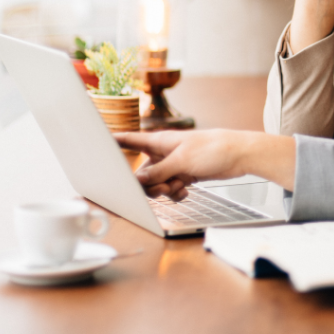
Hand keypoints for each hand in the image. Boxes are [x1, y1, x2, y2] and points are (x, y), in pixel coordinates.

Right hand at [114, 129, 251, 200]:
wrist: (239, 155)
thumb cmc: (213, 148)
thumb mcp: (182, 161)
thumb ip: (158, 172)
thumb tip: (136, 180)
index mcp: (160, 142)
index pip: (130, 140)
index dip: (113, 142)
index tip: (94, 143)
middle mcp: (164, 153)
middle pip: (143, 172)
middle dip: (150, 183)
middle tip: (165, 186)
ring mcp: (174, 164)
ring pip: (157, 183)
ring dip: (165, 190)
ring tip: (179, 187)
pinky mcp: (185, 174)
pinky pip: (171, 188)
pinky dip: (176, 193)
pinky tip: (186, 191)